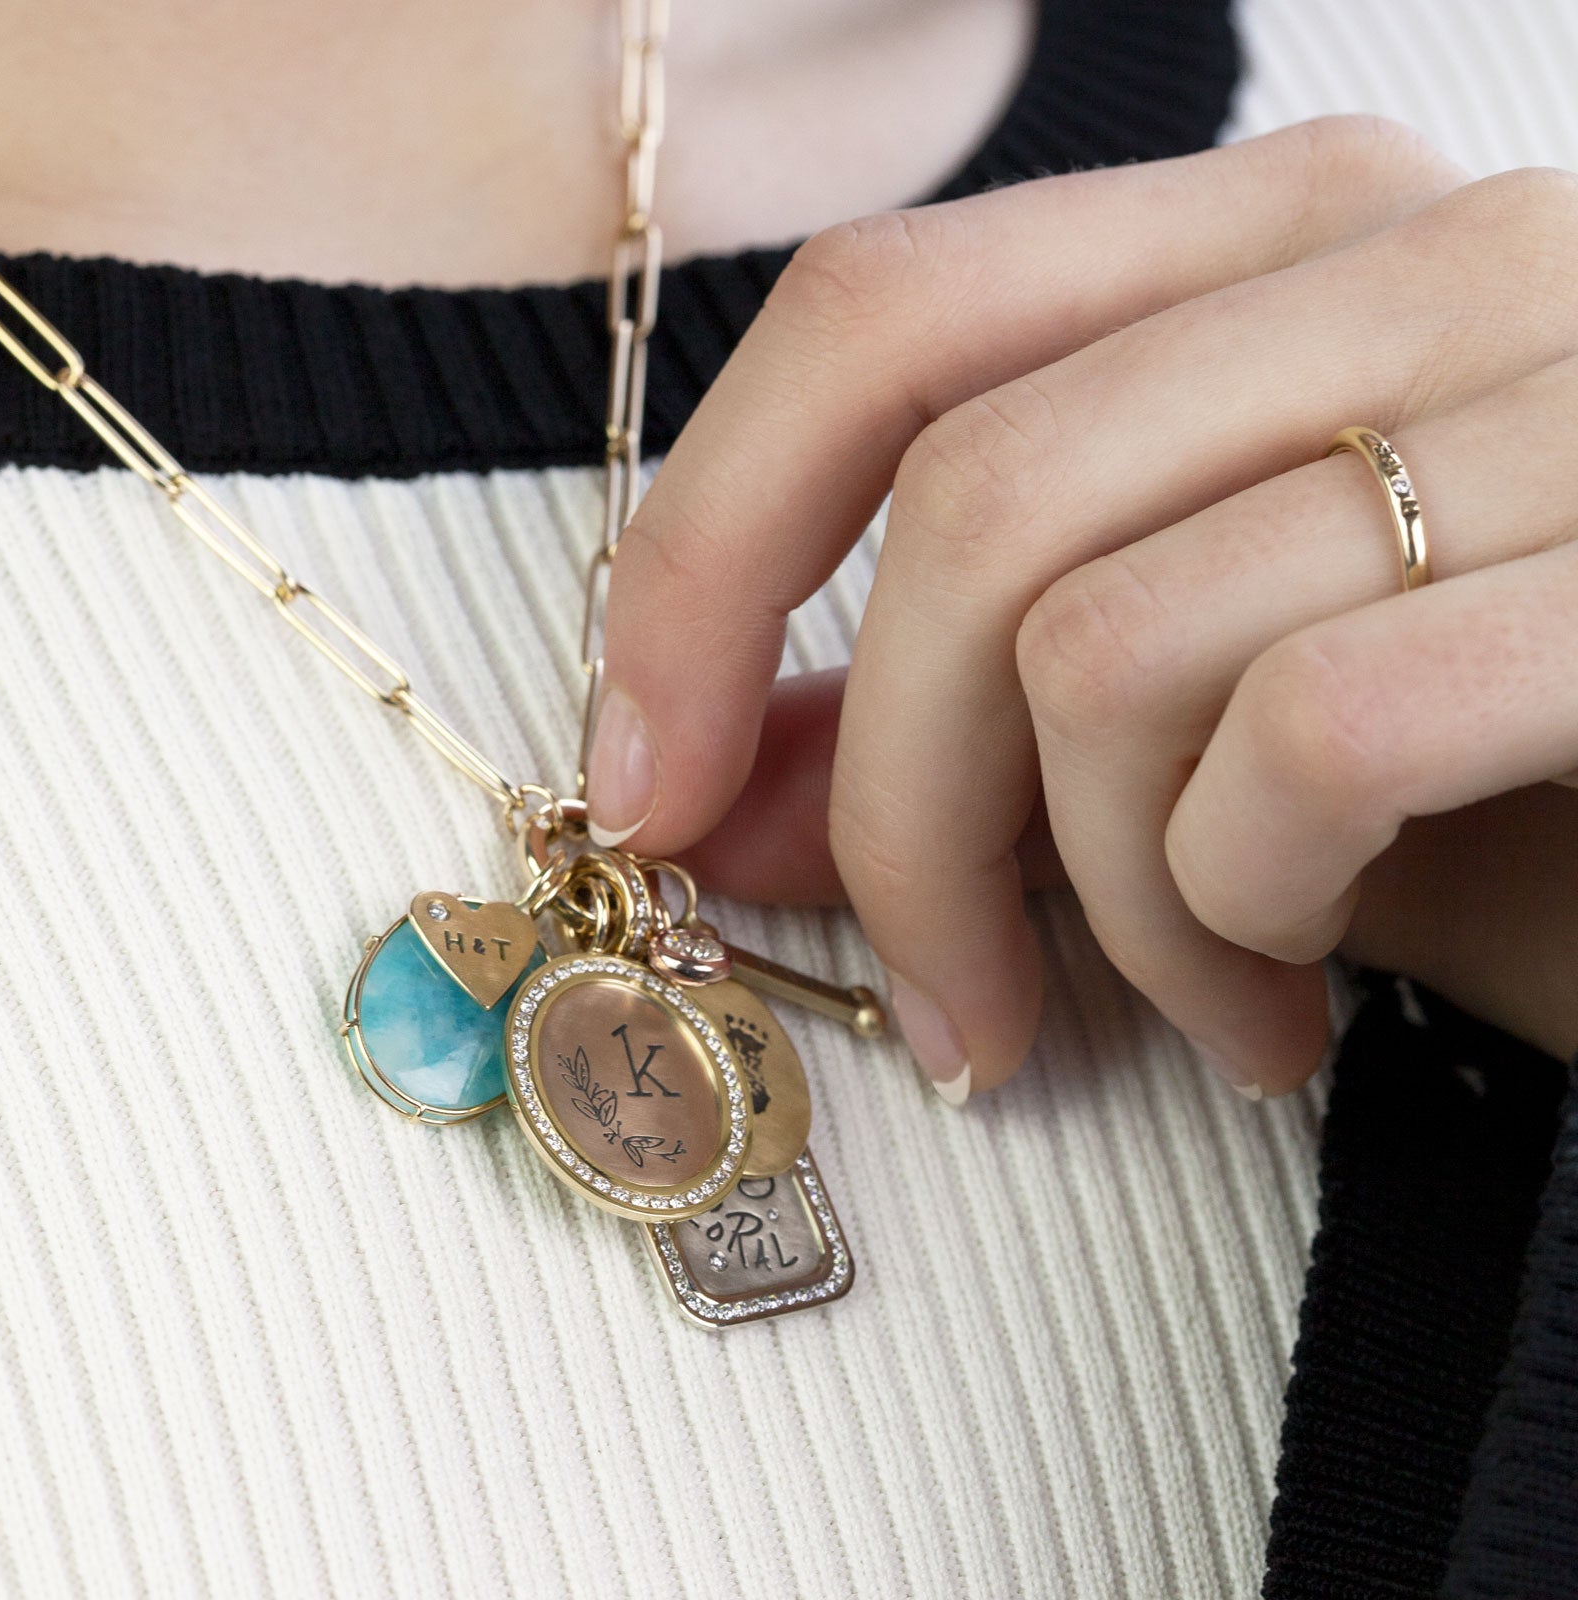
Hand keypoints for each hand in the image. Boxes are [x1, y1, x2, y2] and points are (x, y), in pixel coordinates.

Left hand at [588, 117, 1577, 1100]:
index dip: (707, 557)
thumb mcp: (1194, 759)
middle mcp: (1420, 254)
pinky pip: (1303, 730)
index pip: (886, 318)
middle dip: (893, 810)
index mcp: (1278, 248)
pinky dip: (1238, 914)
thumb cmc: (1518, 801)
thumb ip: (949, 735)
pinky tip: (1302, 998)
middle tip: (942, 1007)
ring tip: (1202, 1013)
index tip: (651, 776)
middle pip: (970, 503)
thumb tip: (708, 788)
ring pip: (1103, 636)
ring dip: (1091, 905)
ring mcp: (1565, 379)